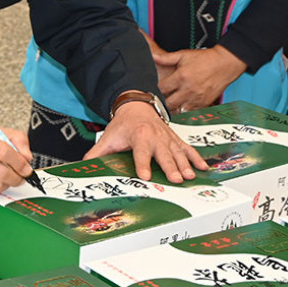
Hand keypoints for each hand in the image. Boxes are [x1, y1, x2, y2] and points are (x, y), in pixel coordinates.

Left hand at [87, 101, 206, 183]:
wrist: (136, 107)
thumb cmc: (123, 125)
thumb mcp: (107, 138)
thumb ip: (96, 154)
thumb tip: (84, 167)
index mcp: (138, 136)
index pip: (140, 153)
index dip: (142, 165)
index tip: (146, 176)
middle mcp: (155, 136)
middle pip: (163, 154)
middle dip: (170, 167)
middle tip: (176, 179)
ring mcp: (167, 138)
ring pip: (178, 152)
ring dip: (185, 164)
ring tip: (190, 176)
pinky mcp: (175, 139)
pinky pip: (187, 148)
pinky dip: (196, 158)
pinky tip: (204, 168)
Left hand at [153, 45, 246, 112]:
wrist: (225, 64)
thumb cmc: (205, 59)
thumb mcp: (183, 55)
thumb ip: (166, 58)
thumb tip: (152, 56)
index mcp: (181, 77)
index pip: (161, 90)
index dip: (154, 91)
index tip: (151, 91)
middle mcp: (188, 90)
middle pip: (168, 103)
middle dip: (161, 103)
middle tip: (157, 101)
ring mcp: (197, 98)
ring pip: (178, 110)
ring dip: (172, 108)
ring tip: (168, 105)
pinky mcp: (204, 103)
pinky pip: (190, 112)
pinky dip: (184, 110)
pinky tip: (180, 106)